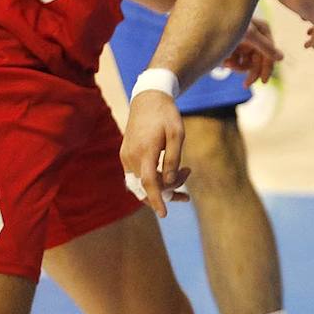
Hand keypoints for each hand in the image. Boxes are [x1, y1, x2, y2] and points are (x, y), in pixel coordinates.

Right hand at [120, 91, 190, 219]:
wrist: (148, 99)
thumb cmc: (166, 115)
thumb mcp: (177, 134)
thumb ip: (173, 159)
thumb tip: (170, 181)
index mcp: (145, 151)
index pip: (148, 182)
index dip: (156, 199)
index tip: (164, 214)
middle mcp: (131, 157)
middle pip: (145, 186)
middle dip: (167, 192)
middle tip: (187, 184)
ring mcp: (126, 157)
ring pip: (140, 183)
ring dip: (160, 187)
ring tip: (184, 176)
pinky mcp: (126, 155)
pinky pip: (136, 176)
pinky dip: (151, 179)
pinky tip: (169, 174)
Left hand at [222, 18, 283, 86]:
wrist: (204, 22)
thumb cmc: (227, 22)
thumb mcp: (249, 34)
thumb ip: (266, 47)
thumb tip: (281, 58)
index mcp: (263, 29)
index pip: (270, 52)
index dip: (267, 67)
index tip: (263, 82)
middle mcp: (255, 35)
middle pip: (259, 59)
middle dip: (250, 70)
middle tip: (245, 85)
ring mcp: (244, 41)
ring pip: (247, 61)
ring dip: (239, 67)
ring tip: (227, 65)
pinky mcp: (232, 45)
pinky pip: (237, 60)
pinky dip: (231, 64)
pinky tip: (223, 62)